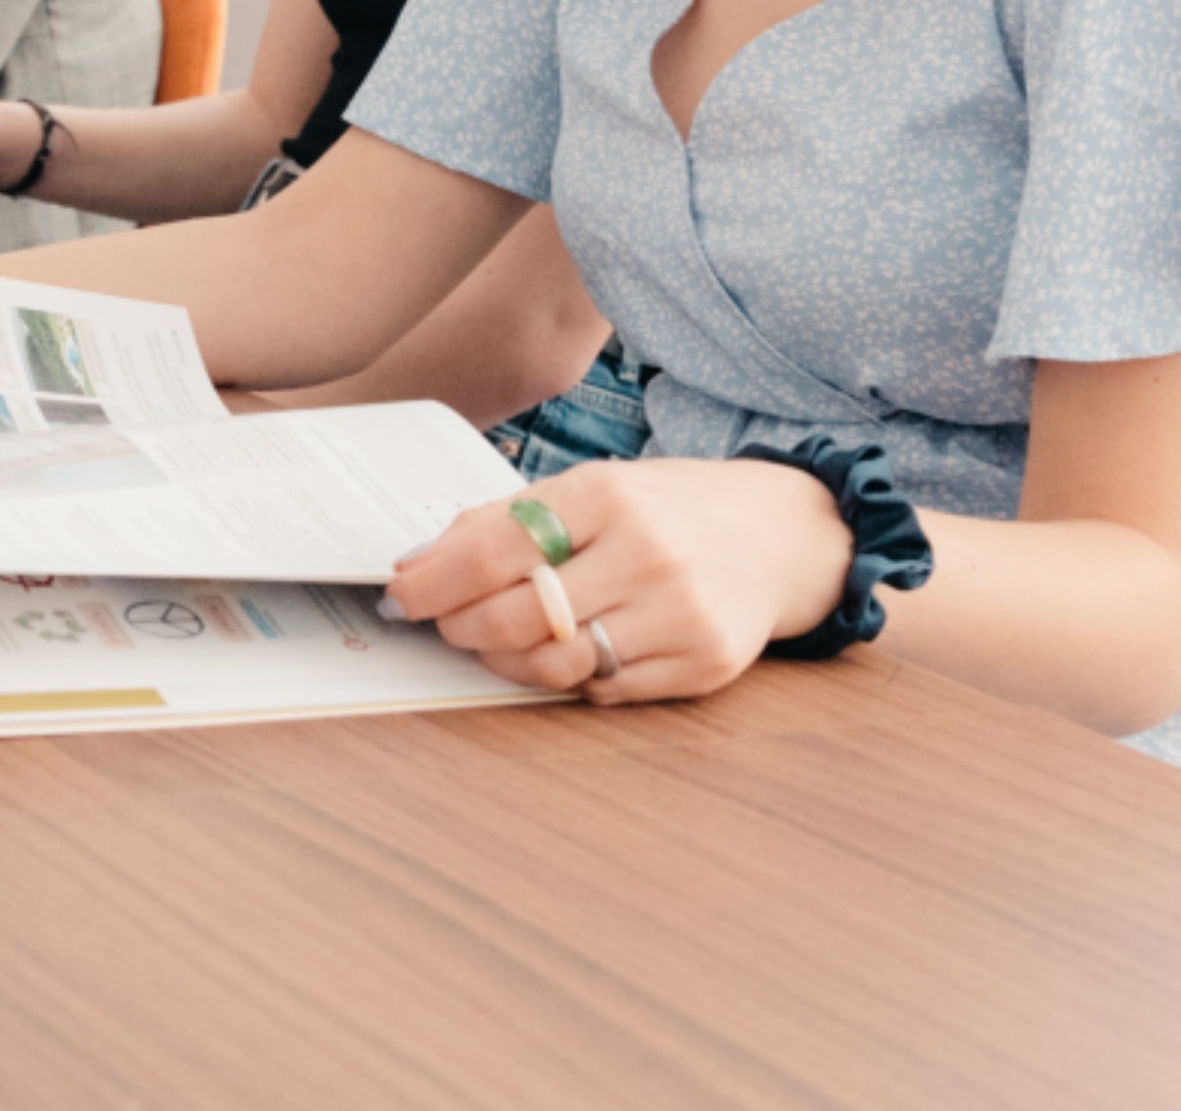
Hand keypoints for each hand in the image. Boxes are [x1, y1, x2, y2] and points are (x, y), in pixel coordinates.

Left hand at [383, 457, 854, 704]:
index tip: (402, 597)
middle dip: (461, 627)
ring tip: (496, 644)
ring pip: (556, 665)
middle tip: (445, 625)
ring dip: (506, 663)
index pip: (495, 547)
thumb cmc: (666, 510)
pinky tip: (567, 654)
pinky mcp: (705, 664)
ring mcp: (681, 612)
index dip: (434, 581)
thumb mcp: (591, 488)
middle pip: (517, 614)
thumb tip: (418, 565)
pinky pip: (604, 692)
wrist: (778, 535)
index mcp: (607, 494)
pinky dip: (569, 681)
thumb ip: (506, 521)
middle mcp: (647, 552)